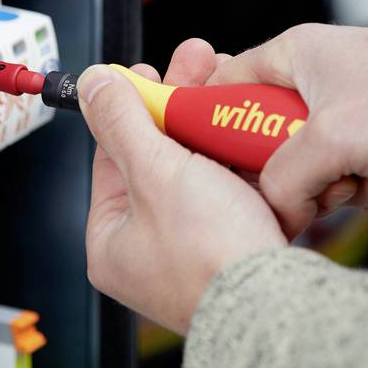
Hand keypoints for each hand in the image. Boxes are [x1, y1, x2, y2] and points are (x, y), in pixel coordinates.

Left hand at [80, 40, 287, 334]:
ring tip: (231, 84)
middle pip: (159, 157)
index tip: (152, 71)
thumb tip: (92, 85)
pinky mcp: (238, 247)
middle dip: (182, 106)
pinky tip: (253, 125)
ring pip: (202, 169)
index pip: (113, 154)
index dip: (134, 105)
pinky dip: (242, 158)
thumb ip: (122, 121)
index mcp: (112, 240)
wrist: (276, 303)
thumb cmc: (209, 255)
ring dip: (216, 125)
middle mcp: (150, 249)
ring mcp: (196, 249)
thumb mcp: (154, 171)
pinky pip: (236, 190)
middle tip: (199, 64)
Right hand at [208, 24, 367, 236]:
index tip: (210, 170)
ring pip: (327, 183)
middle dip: (311, 178)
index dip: (213, 131)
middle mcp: (321, 87)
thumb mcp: (332, 138)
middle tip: (334, 175)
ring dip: (363, 189)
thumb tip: (272, 213)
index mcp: (294, 57)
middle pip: (275, 154)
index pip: (224, 90)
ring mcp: (359, 122)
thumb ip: (282, 180)